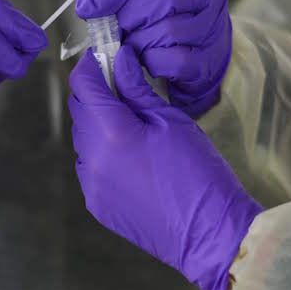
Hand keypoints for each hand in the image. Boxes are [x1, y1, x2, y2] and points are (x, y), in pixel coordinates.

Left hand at [68, 45, 261, 289]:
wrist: (210, 235)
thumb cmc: (199, 173)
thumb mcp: (172, 121)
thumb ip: (137, 89)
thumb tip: (118, 60)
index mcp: (111, 133)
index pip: (83, 85)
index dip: (91, 65)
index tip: (104, 54)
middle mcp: (93, 159)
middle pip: (80, 111)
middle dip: (96, 92)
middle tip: (122, 82)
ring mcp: (91, 185)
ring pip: (83, 139)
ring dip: (99, 123)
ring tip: (133, 122)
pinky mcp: (97, 205)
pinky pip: (91, 166)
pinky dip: (103, 152)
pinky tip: (132, 153)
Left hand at [75, 0, 231, 116]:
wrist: (201, 60)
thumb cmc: (168, 24)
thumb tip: (86, 2)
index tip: (88, 7)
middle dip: (130, 16)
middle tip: (115, 31)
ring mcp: (212, 30)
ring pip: (169, 30)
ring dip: (139, 42)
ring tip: (131, 47)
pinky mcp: (209, 62)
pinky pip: (176, 61)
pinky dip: (153, 63)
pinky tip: (147, 63)